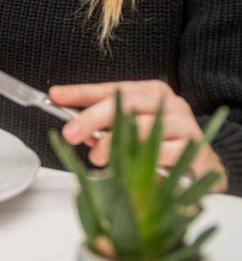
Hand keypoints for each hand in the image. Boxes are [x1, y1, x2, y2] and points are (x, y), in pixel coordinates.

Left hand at [51, 80, 226, 190]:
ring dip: (116, 144)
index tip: (56, 96)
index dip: (82, 93)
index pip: (112, 89)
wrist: (204, 165)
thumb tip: (64, 108)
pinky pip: (167, 155)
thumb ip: (99, 120)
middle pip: (127, 105)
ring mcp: (187, 127)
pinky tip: (131, 171)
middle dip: (93, 118)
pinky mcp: (199, 151)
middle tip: (71, 133)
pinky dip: (145, 163)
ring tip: (97, 158)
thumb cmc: (160, 142)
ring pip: (145, 129)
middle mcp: (171, 104)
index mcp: (152, 92)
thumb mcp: (128, 126)